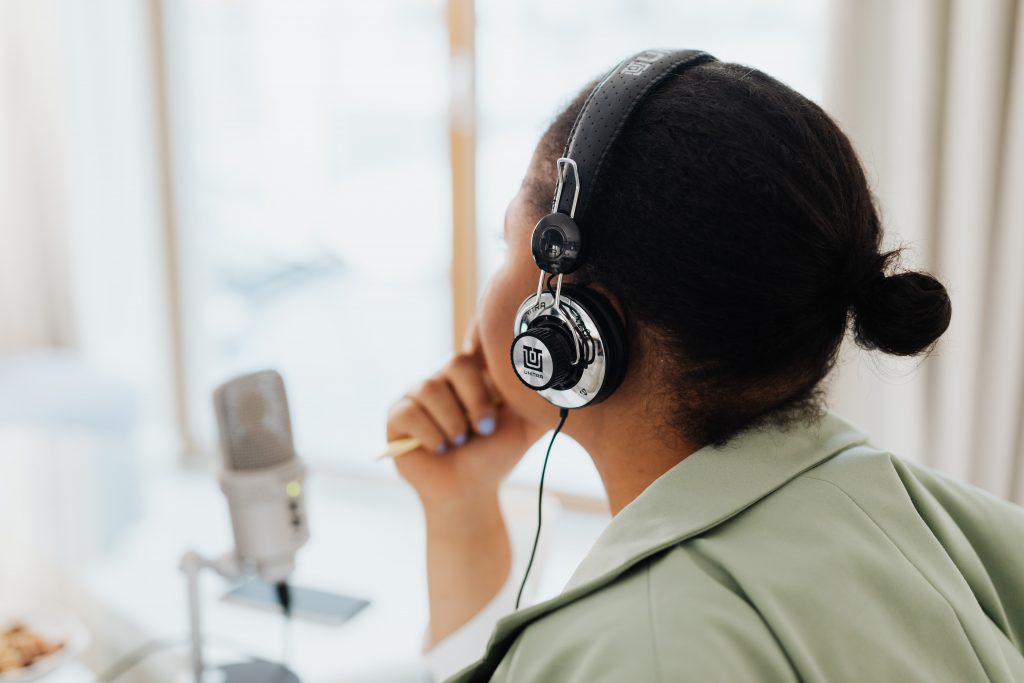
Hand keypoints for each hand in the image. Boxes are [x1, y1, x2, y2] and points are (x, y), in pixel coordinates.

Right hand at [387, 321, 546, 506]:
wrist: (469, 492)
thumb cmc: (494, 456)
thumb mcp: (525, 428)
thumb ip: (542, 403)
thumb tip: (566, 381)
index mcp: (472, 375)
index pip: (475, 343)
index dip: (481, 340)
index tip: (490, 354)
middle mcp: (442, 379)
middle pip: (455, 363)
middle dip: (476, 398)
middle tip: (485, 428)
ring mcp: (416, 396)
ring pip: (430, 388)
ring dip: (453, 422)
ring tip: (460, 442)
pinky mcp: (396, 417)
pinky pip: (408, 412)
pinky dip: (430, 434)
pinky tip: (440, 448)